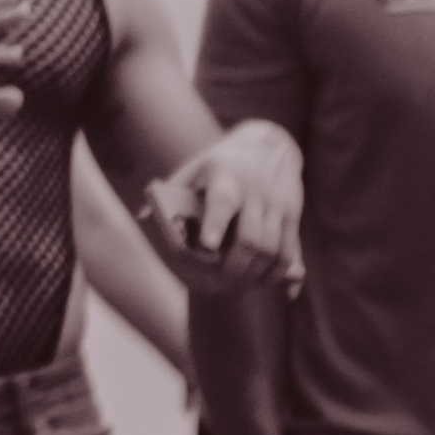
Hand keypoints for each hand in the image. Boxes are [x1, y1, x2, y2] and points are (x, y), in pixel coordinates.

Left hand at [144, 120, 303, 289]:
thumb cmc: (218, 164)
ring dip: (255, 276)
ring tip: (238, 288)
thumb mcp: (193, 170)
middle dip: (235, 269)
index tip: (207, 247)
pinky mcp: (292, 214)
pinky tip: (262, 284)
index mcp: (225, 176)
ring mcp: (277, 203)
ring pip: (272, 250)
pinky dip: (277, 273)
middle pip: (250, 238)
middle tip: (219, 287)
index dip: (216, 225)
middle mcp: (255, 190)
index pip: (222, 202)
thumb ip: (171, 193)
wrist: (267, 145)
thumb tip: (142, 218)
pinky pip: (288, 251)